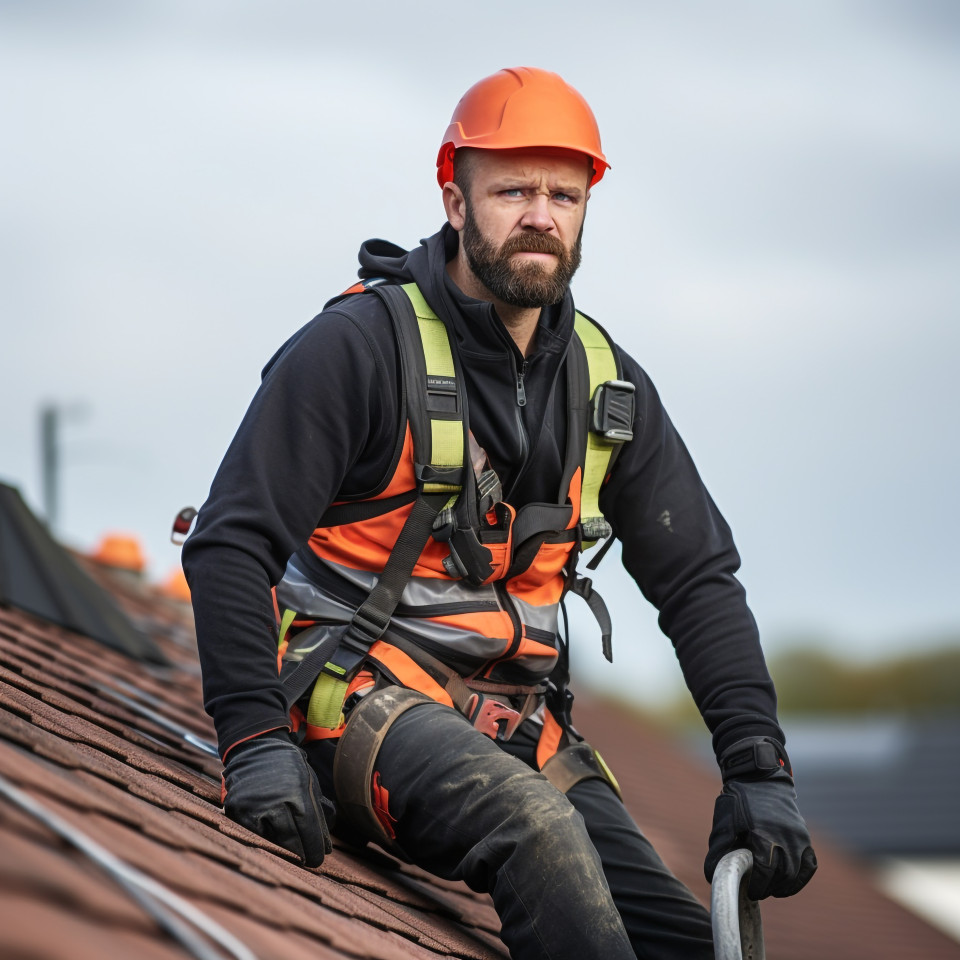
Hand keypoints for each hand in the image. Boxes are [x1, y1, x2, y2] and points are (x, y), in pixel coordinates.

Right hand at [222, 730, 333, 866]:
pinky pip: (252, 835)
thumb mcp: (309, 783)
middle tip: (307, 861)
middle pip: (290, 841)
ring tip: (291, 852)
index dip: (314, 849)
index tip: (317, 859)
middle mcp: (274, 800)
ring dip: (282, 849)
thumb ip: (318, 812)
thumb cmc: (288, 767)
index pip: (308, 831)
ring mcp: (253, 806)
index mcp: (296, 792)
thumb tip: (327, 846)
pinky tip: (272, 840)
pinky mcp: (236, 810)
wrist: (257, 747)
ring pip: (270, 841)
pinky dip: (263, 840)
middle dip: (300, 854)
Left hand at [704, 737, 816, 899]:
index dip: (759, 887)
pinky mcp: (804, 834)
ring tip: (773, 889)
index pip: (766, 872)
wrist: (759, 776)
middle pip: (784, 875)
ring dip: (786, 886)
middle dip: (771, 888)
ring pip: (798, 872)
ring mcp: (798, 836)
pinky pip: (810, 863)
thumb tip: (710, 875)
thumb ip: (719, 849)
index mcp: (763, 834)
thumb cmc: (738, 798)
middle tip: (759, 891)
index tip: (751, 893)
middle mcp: (784, 836)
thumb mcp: (724, 821)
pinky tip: (790, 881)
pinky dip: (802, 876)